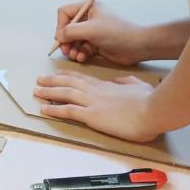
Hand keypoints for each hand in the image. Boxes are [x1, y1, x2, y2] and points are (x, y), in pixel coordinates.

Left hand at [34, 72, 158, 141]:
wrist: (153, 109)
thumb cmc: (150, 100)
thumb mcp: (137, 85)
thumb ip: (125, 83)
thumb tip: (118, 82)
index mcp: (107, 85)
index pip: (83, 78)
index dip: (68, 75)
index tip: (58, 74)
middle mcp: (96, 91)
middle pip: (69, 83)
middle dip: (53, 81)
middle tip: (40, 79)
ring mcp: (93, 102)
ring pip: (64, 93)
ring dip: (48, 92)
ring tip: (36, 91)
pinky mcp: (92, 115)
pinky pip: (68, 110)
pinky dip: (54, 109)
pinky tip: (44, 108)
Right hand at [54, 2, 148, 64]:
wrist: (137, 46)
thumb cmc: (118, 33)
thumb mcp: (91, 29)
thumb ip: (71, 31)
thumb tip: (59, 36)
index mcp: (88, 8)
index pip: (65, 13)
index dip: (60, 25)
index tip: (62, 37)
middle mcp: (89, 19)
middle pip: (67, 28)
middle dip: (65, 40)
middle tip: (66, 50)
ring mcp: (92, 32)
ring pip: (73, 40)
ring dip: (72, 49)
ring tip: (75, 55)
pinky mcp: (96, 44)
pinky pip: (81, 48)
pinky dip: (79, 54)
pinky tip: (82, 57)